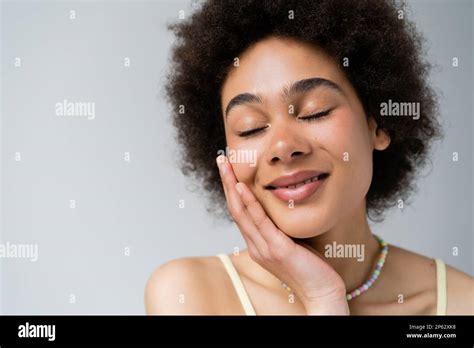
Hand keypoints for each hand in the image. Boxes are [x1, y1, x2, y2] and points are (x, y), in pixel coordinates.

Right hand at [216, 155, 348, 314]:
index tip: (229, 170)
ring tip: (226, 166)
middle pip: (235, 209)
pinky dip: (249, 203)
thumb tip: (281, 210)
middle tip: (221, 160)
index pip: (240, 213)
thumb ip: (280, 230)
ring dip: (232, 186)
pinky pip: (260, 222)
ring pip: (242, 213)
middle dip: (226, 182)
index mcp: (257, 245)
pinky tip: (242, 187)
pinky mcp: (277, 250)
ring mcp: (264, 249)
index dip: (232, 191)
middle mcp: (256, 246)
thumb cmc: (311, 269)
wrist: (322, 293)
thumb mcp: (291, 244)